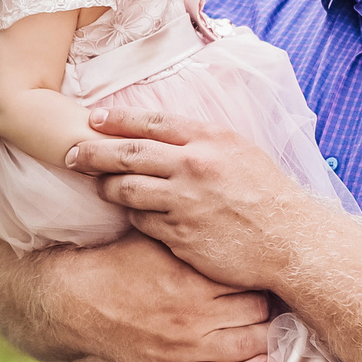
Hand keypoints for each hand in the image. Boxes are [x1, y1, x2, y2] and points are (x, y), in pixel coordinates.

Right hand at [42, 232, 277, 361]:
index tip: (264, 275)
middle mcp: (195, 314)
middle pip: (259, 312)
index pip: (251, 279)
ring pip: (251, 346)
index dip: (260, 276)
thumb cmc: (119, 264)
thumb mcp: (156, 239)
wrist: (78, 301)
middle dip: (265, 306)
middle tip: (267, 302)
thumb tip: (225, 216)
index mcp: (194, 277)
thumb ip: (191, 233)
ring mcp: (186, 348)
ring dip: (262, 338)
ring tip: (264, 329)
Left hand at [68, 108, 333, 289]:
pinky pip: (142, 222)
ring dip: (108, 188)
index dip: (116, 119)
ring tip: (100, 187)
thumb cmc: (269, 196)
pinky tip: (133, 215)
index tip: (92, 119)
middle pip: (127, 154)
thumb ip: (202, 141)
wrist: (291, 242)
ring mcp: (184, 202)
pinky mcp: (180, 235)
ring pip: (127, 190)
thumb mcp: (240, 151)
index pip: (150, 122)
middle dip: (92, 152)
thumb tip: (166, 134)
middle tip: (69, 153)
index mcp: (209, 139)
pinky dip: (134, 217)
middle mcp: (193, 166)